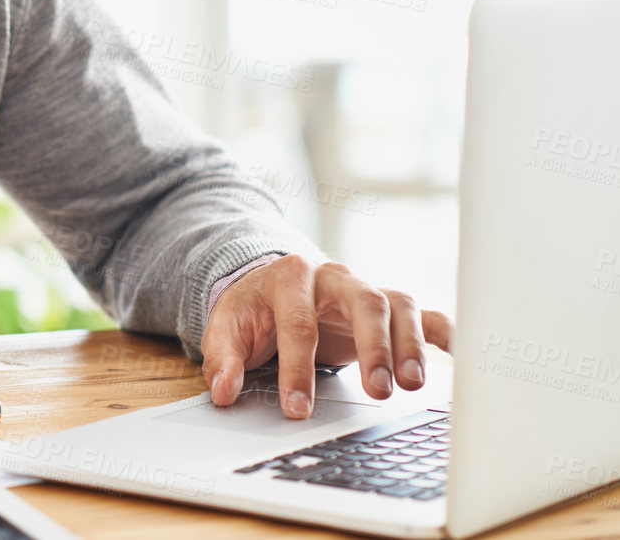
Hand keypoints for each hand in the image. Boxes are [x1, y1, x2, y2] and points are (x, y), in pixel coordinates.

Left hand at [201, 255, 453, 418]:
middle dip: (373, 347)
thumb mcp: (227, 325)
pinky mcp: (389, 307)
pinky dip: (445, 334)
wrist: (270, 284)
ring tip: (413, 385)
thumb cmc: (253, 308)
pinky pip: (425, 315)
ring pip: (399, 305)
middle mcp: (334, 277)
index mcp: (289, 277)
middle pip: (364, 302)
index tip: (297, 408)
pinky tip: (461, 359)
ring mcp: (366, 289)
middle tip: (378, 391)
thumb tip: (224, 392)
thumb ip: (223, 357)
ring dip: (411, 344)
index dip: (297, 369)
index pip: (297, 324)